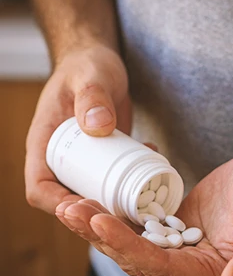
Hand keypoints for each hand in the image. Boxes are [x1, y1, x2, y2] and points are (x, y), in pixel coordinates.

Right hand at [25, 45, 130, 213]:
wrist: (100, 66)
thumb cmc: (87, 66)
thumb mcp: (90, 76)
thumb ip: (92, 95)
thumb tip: (97, 126)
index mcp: (44, 143)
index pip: (39, 186)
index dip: (57, 205)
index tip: (87, 207)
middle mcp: (61, 156)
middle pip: (69, 197)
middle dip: (95, 210)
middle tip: (126, 209)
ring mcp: (83, 158)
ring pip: (93, 191)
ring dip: (117, 198)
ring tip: (144, 190)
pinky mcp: (103, 155)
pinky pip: (113, 175)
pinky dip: (131, 176)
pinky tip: (151, 158)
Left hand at [55, 148, 232, 275]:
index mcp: (210, 274)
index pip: (159, 268)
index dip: (127, 247)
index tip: (98, 220)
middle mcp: (188, 265)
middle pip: (135, 257)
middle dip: (101, 236)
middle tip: (71, 209)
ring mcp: (177, 244)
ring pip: (130, 240)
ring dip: (100, 224)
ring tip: (72, 203)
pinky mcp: (172, 224)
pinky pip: (138, 221)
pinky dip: (115, 211)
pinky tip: (94, 195)